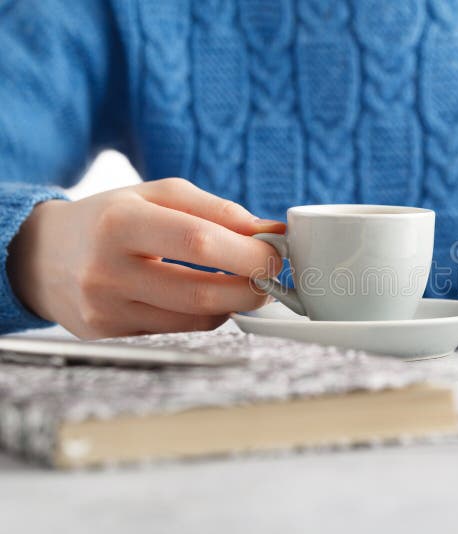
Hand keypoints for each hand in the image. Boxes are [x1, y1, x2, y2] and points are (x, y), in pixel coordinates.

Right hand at [8, 178, 283, 338]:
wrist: (43, 255)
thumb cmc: (110, 218)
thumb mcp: (158, 194)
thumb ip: (217, 210)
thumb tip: (269, 232)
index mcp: (120, 222)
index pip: (198, 242)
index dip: (248, 253)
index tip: (276, 252)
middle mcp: (108, 270)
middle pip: (201, 291)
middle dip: (251, 286)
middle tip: (270, 274)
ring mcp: (107, 309)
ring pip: (196, 318)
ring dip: (234, 302)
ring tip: (244, 282)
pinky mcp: (111, 333)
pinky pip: (179, 329)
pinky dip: (206, 313)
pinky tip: (207, 294)